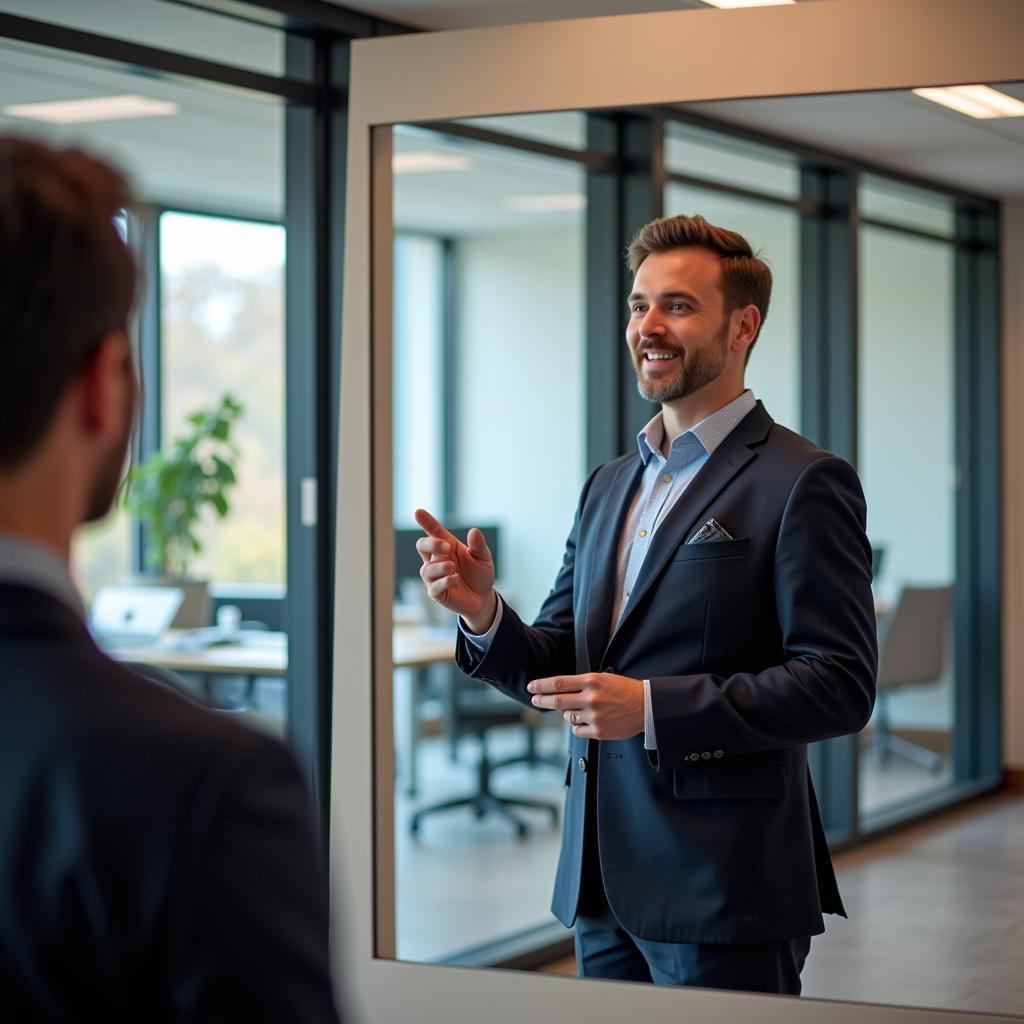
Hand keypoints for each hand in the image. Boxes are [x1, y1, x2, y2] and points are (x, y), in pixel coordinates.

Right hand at [414, 508, 496, 632]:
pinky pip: (433, 587)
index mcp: (447, 546)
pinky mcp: (437, 593)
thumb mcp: (483, 557)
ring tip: (453, 568)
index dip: (426, 522)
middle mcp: (437, 559)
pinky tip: (455, 579)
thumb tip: (474, 531)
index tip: (418, 512)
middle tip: (447, 547)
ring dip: (440, 567)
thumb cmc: (480, 574)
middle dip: (431, 544)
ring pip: (426, 569)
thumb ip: (478, 545)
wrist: (484, 597)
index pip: (433, 531)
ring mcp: (435, 577)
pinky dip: (444, 581)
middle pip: (422, 546)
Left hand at [527, 673, 644, 739]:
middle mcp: (591, 698)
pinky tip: (588, 720)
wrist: (646, 706)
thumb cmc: (624, 690)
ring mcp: (594, 716)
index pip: (559, 683)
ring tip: (580, 709)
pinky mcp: (598, 731)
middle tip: (534, 699)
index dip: (541, 685)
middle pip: (557, 701)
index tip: (531, 687)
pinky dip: (578, 726)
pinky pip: (577, 730)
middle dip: (542, 700)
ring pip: (567, 716)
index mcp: (592, 681)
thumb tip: (558, 690)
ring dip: (567, 713)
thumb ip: (581, 684)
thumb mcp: (603, 678)